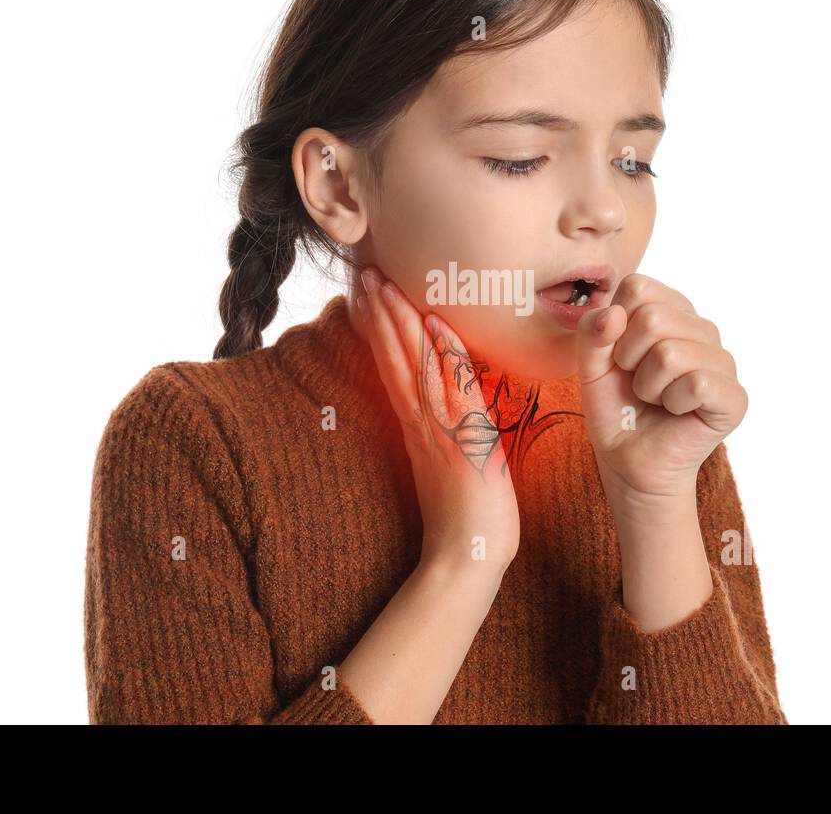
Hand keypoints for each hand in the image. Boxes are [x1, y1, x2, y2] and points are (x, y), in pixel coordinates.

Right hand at [356, 265, 519, 573]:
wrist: (467, 557)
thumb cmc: (467, 514)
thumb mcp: (453, 461)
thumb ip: (447, 428)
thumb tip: (447, 401)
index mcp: (418, 425)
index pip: (394, 365)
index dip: (379, 328)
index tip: (368, 294)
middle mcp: (421, 421)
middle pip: (392, 356)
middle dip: (378, 313)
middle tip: (363, 273)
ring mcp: (438, 427)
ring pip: (412, 363)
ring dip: (396, 321)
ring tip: (378, 284)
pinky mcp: (462, 437)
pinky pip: (450, 387)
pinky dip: (441, 353)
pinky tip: (431, 323)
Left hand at [576, 273, 746, 506]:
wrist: (628, 461)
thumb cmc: (615, 408)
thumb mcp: (590, 365)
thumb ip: (592, 332)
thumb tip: (614, 314)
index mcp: (670, 310)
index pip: (638, 287)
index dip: (616, 326)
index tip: (619, 357)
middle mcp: (701, 328)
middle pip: (653, 318)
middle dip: (629, 360)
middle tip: (638, 384)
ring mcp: (723, 361)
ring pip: (671, 353)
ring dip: (649, 387)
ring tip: (655, 399)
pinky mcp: (734, 396)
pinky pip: (696, 383)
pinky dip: (672, 403)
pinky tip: (676, 411)